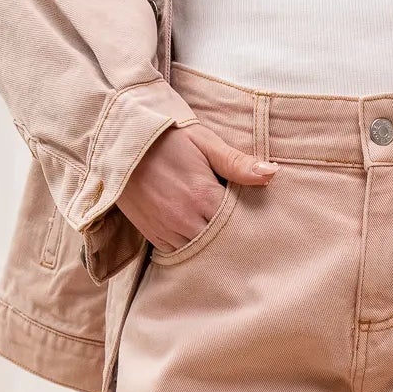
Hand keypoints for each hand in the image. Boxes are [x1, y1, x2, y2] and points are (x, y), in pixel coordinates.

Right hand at [118, 122, 276, 250]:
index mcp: (203, 196)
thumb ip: (237, 163)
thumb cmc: (167, 137)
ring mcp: (168, 230)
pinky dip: (193, 250)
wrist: (120, 141)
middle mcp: (185, 219)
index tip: (263, 226)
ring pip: (201, 254)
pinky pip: (180, 254)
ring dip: (214, 249)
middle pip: (221, 243)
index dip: (251, 224)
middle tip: (252, 241)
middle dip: (234, 240)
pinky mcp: (154, 236)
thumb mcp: (204, 142)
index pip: (238, 223)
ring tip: (228, 243)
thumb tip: (271, 173)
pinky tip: (203, 242)